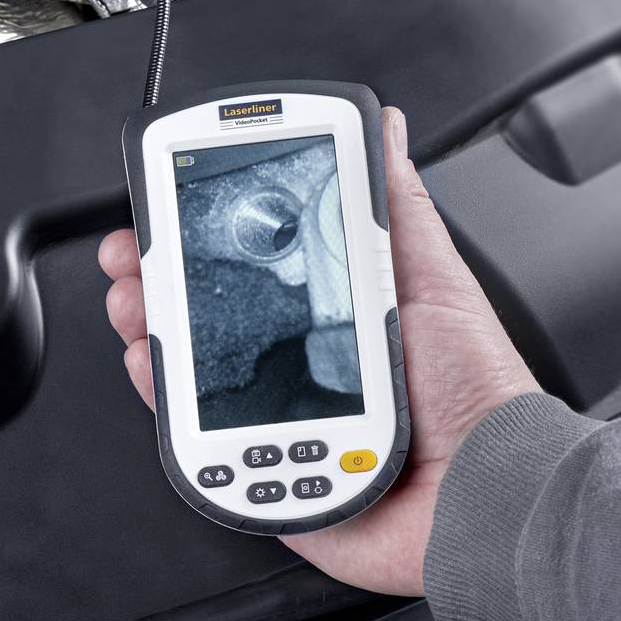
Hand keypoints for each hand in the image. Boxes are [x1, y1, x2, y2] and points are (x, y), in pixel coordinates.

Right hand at [98, 107, 537, 594]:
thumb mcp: (434, 279)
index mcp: (337, 313)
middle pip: (211, 311)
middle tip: (134, 255)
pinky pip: (201, 440)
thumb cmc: (474, 392)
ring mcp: (279, 415)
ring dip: (151, 330)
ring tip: (137, 305)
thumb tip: (387, 129)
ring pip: (195, 369)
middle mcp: (302, 362)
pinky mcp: (266, 472)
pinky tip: (152, 366)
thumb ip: (396, 209)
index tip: (169, 208)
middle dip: (160, 275)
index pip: (255, 265)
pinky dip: (165, 405)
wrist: (485, 492)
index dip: (205, 235)